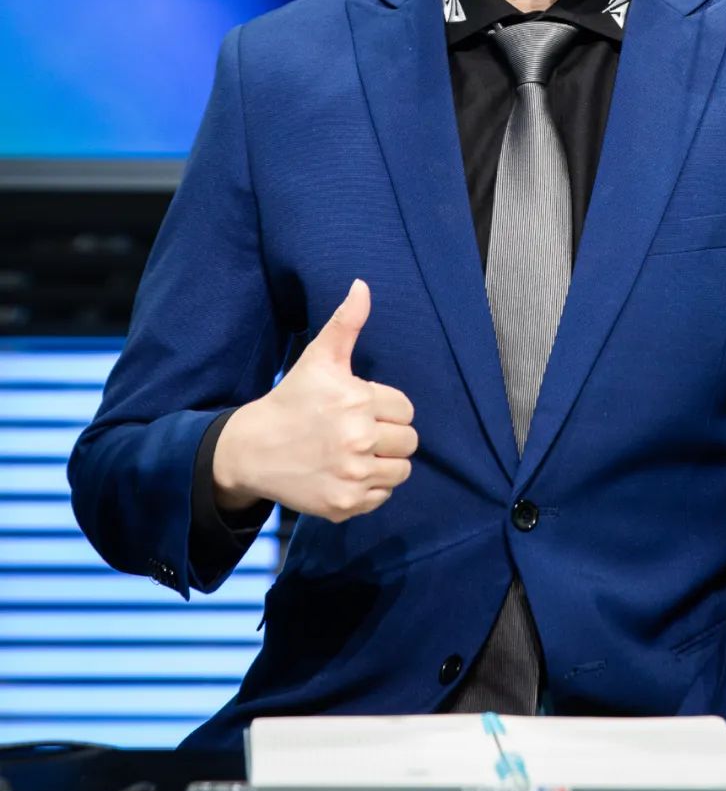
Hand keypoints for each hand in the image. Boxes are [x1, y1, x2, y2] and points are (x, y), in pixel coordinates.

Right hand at [212, 279, 417, 522]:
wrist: (253, 449)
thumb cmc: (292, 399)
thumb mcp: (319, 357)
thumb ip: (347, 321)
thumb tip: (362, 285)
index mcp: (357, 400)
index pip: (405, 409)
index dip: (386, 408)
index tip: (361, 408)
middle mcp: (358, 440)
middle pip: (408, 442)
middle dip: (389, 436)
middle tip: (358, 431)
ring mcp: (351, 476)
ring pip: (401, 472)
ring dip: (385, 463)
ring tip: (356, 452)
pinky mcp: (344, 505)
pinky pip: (382, 497)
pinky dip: (369, 489)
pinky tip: (345, 473)